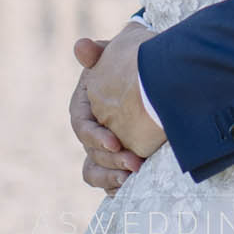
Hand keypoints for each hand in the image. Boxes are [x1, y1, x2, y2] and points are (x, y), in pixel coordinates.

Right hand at [70, 36, 146, 193]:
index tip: (115, 142)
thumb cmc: (128, 63)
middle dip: (111, 162)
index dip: (95, 136)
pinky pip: (108, 182)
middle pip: (91, 153)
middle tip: (136, 164)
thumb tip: (81, 46)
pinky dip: (117, 187)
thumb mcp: (115, 54)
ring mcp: (101, 147)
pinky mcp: (115, 161)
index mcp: (84, 106)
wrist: (151, 75)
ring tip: (133, 178)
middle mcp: (90, 129)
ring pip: (94, 171)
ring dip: (111, 178)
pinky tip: (133, 187)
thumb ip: (99, 52)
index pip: (81, 126)